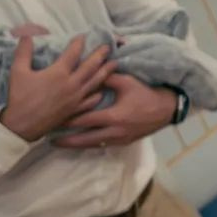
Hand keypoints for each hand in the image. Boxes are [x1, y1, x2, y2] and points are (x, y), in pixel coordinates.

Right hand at [0, 34, 114, 141]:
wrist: (23, 124)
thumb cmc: (19, 96)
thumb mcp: (18, 70)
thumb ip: (24, 51)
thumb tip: (26, 33)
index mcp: (59, 73)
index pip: (72, 54)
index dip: (78, 44)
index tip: (83, 36)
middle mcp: (72, 84)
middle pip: (90, 67)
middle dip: (99, 55)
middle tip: (108, 47)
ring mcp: (76, 98)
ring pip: (95, 82)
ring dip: (105, 72)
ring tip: (114, 64)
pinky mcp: (76, 110)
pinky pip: (91, 100)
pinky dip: (98, 94)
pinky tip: (102, 91)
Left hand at [52, 72, 174, 149]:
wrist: (167, 109)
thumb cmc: (146, 93)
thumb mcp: (125, 82)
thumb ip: (103, 77)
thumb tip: (85, 71)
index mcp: (114, 117)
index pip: (85, 120)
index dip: (67, 121)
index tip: (52, 120)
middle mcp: (116, 132)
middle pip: (86, 139)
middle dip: (67, 141)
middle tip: (49, 140)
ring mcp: (121, 139)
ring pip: (94, 145)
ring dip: (77, 145)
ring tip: (60, 144)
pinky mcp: (125, 141)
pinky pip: (103, 145)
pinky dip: (89, 144)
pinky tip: (80, 143)